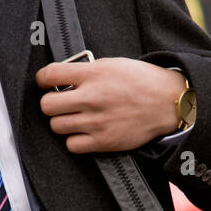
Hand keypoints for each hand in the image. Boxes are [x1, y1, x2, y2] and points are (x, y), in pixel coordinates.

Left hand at [34, 57, 183, 152]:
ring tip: (74, 117)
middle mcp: (92, 97)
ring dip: (62, 122)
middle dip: (51, 103)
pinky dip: (74, 140)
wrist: (168, 102)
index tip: (46, 82)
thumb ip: (86, 71)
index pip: (49, 75)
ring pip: (56, 126)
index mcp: (92, 74)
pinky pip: (72, 145)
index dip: (43, 79)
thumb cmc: (140, 81)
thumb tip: (61, 79)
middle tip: (61, 103)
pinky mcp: (104, 141)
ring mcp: (96, 121)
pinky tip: (84, 132)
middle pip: (47, 106)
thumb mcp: (112, 64)